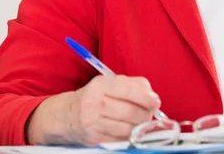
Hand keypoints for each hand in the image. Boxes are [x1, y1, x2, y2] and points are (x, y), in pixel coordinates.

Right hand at [27, 75, 161, 145]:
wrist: (67, 115)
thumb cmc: (95, 97)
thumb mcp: (109, 83)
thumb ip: (133, 85)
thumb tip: (152, 97)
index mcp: (101, 85)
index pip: (128, 90)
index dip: (146, 97)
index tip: (156, 102)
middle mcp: (95, 103)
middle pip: (131, 111)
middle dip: (146, 114)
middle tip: (150, 113)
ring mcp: (93, 122)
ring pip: (128, 128)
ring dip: (140, 127)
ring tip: (139, 121)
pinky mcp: (94, 138)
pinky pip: (121, 139)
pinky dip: (129, 135)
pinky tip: (128, 129)